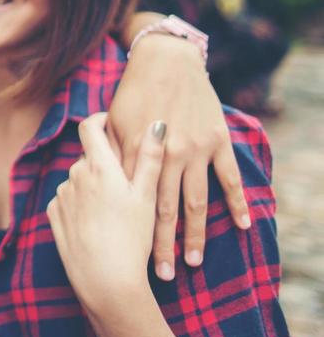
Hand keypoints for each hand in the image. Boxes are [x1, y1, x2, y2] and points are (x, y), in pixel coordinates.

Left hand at [49, 113, 164, 312]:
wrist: (106, 279)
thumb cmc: (133, 237)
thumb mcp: (148, 197)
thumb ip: (151, 158)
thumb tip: (158, 123)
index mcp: (99, 167)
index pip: (90, 127)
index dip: (100, 120)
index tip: (110, 121)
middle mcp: (75, 176)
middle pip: (90, 158)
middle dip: (106, 164)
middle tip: (127, 182)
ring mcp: (62, 195)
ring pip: (80, 180)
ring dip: (94, 186)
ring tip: (115, 211)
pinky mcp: (54, 214)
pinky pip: (68, 199)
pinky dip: (82, 204)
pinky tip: (98, 223)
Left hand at [108, 36, 247, 280]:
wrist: (166, 61)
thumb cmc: (134, 91)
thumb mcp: (115, 121)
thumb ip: (111, 153)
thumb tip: (95, 176)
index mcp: (137, 150)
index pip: (133, 199)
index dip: (131, 227)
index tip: (129, 256)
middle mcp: (166, 154)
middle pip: (163, 209)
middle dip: (162, 244)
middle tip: (164, 274)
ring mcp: (195, 149)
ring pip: (195, 201)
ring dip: (195, 235)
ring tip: (193, 262)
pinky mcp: (217, 142)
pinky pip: (229, 178)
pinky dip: (236, 203)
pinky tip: (241, 226)